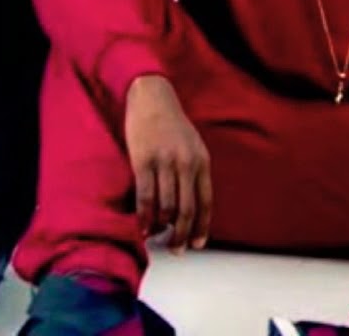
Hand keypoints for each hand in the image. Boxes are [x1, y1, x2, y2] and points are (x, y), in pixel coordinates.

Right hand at [124, 76, 211, 252]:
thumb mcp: (192, 146)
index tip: (197, 243)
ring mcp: (164, 162)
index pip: (205, 202)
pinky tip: (143, 227)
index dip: (201, 227)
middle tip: (177, 250)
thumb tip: (190, 207)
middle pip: (186, 210)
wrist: (152, 98)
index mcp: (201, 161)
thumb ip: (194, 172)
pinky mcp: (143, 161)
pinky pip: (145, 197)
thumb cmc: (171, 125)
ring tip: (156, 237)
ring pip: (166, 207)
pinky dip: (144, 217)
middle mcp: (186, 164)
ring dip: (161, 228)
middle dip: (182, 235)